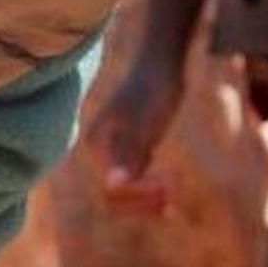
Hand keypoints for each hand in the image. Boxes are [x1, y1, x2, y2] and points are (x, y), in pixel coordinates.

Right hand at [84, 62, 182, 212]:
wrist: (164, 63)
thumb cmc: (155, 89)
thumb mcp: (145, 124)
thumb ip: (127, 155)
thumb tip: (111, 187)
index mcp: (95, 143)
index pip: (109, 188)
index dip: (137, 195)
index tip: (168, 188)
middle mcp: (98, 149)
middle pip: (111, 195)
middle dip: (139, 203)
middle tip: (171, 202)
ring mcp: (113, 150)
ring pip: (123, 191)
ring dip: (145, 201)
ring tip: (172, 202)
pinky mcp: (129, 148)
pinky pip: (134, 180)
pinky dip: (149, 190)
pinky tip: (171, 191)